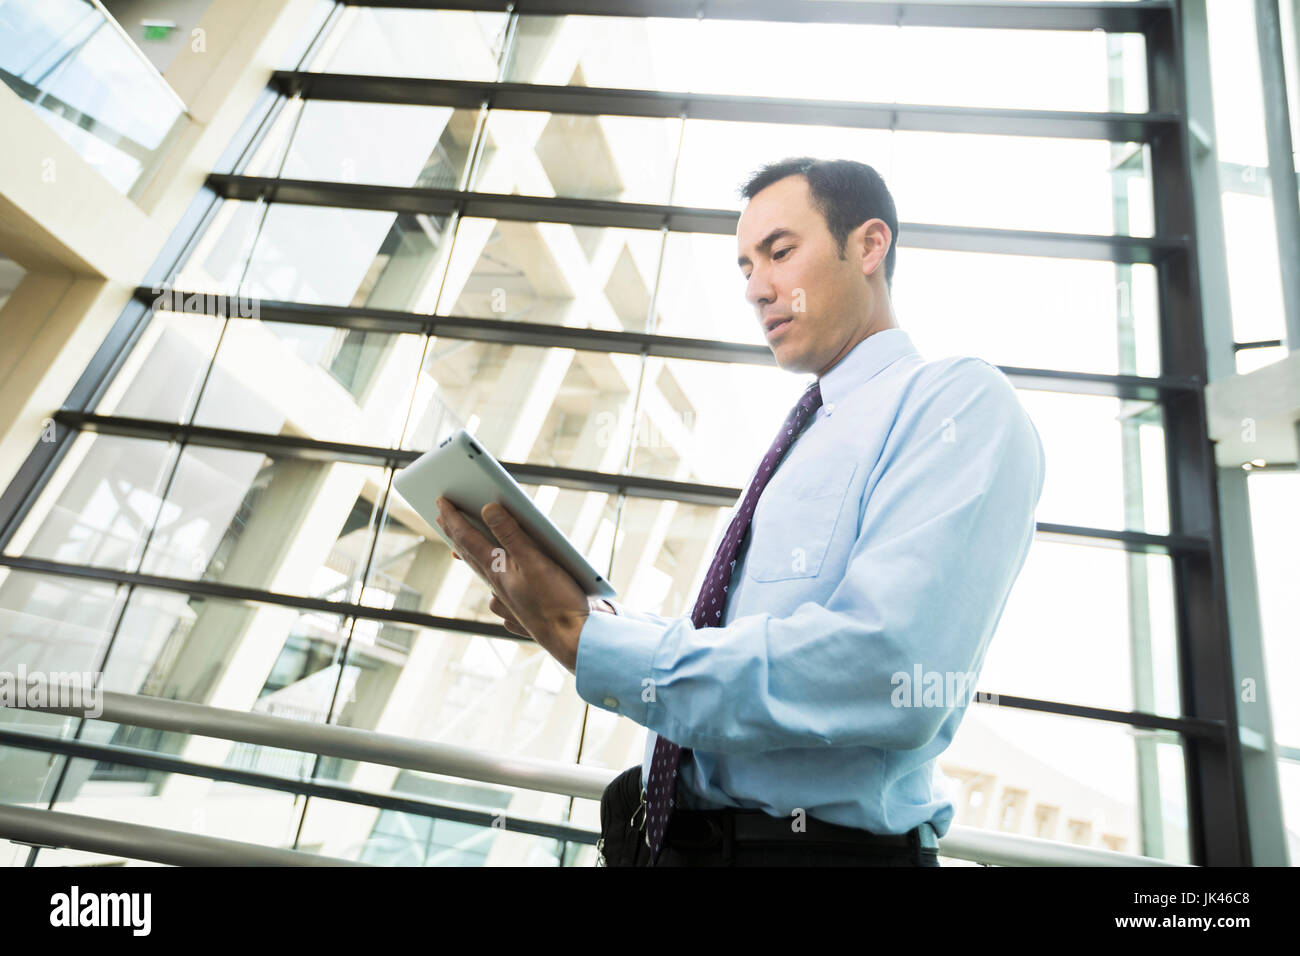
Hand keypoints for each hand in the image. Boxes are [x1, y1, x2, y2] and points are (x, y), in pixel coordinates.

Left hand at [434, 496, 589, 672]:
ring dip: (473, 558)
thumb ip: (511, 534)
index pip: (468, 538)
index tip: (440, 501)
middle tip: (442, 517)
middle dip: (456, 533)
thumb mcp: (535, 560)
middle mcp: (497, 587)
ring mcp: (507, 604)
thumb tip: (488, 509)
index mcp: (498, 571)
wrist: (573, 641)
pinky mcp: (520, 617)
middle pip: (470, 555)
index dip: (453, 518)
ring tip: (463, 548)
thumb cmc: (557, 601)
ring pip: (483, 577)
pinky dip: (496, 586)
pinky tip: (499, 589)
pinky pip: (500, 598)